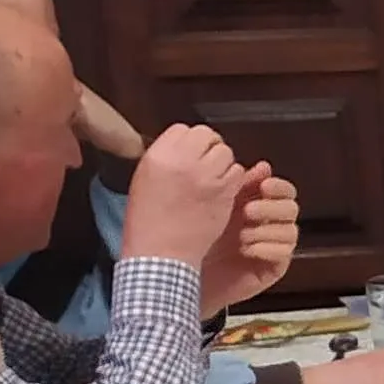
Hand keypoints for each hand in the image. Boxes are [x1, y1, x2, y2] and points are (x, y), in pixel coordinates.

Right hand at [123, 124, 242, 267]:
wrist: (160, 254)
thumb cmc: (148, 222)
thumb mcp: (145, 180)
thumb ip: (166, 158)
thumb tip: (184, 145)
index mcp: (158, 156)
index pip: (183, 129)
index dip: (189, 141)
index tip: (190, 154)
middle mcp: (183, 162)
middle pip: (207, 135)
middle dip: (208, 147)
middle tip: (204, 165)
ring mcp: (206, 176)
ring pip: (225, 152)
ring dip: (222, 163)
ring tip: (211, 181)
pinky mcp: (224, 192)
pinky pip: (238, 172)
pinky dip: (233, 180)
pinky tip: (221, 192)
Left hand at [199, 169, 298, 313]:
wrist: (184, 275)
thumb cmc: (195, 240)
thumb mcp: (216, 207)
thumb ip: (240, 186)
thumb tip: (264, 166)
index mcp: (257, 206)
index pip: (284, 191)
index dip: (278, 186)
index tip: (264, 186)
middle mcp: (268, 225)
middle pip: (291, 208)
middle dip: (271, 208)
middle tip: (248, 211)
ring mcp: (272, 246)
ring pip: (290, 231)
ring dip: (266, 230)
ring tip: (242, 236)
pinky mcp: (272, 267)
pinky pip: (285, 253)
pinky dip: (266, 248)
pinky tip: (246, 249)